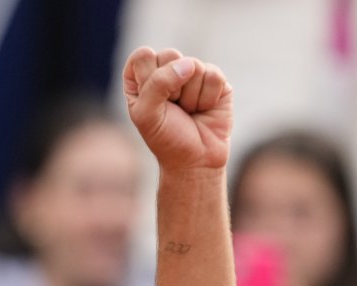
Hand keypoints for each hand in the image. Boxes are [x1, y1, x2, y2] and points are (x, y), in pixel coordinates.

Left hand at [122, 47, 232, 170]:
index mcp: (141, 77)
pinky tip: (204, 109)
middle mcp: (166, 70)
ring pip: (193, 65)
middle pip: (170, 54)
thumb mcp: (147, 114)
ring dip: (191, 97)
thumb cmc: (165, 138)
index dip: (149, 78)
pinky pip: (214, 76)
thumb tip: (189, 64)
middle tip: (172, 107)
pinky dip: (208, 98)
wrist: (195, 159)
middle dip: (171, 87)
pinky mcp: (215, 79)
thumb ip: (157, 84)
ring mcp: (192, 73)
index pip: (143, 55)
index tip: (152, 101)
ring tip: (189, 111)